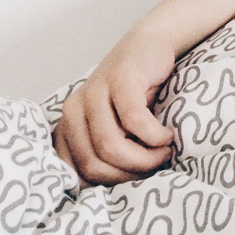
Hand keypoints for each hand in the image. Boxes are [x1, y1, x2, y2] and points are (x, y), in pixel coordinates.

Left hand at [53, 36, 175, 186]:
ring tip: (164, 151)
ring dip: (145, 158)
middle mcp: (74, 108)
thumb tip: (108, 190)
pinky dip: (155, 136)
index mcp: (68, 124)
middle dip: (130, 174)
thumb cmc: (136, 91)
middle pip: (94, 165)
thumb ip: (103, 151)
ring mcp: (95, 91)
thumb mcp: (114, 125)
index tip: (135, 176)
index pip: (76, 172)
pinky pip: (134, 121)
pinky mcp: (120, 78)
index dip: (109, 183)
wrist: (151, 44)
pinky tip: (166, 134)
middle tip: (155, 165)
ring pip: (111, 147)